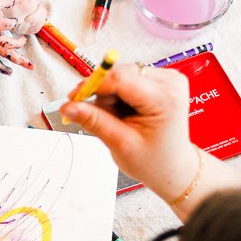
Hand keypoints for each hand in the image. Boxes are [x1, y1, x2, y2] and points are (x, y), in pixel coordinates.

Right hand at [0, 0, 36, 71]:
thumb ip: (8, 1)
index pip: (6, 24)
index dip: (11, 23)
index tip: (14, 21)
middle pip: (8, 44)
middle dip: (19, 43)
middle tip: (24, 39)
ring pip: (6, 55)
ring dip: (20, 61)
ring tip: (32, 66)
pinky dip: (1, 69)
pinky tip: (10, 73)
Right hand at [59, 63, 199, 206]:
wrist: (173, 167)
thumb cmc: (154, 161)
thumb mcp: (120, 144)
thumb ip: (94, 121)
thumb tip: (68, 106)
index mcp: (165, 99)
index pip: (120, 78)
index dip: (92, 85)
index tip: (73, 98)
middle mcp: (170, 83)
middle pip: (121, 73)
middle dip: (103, 93)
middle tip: (101, 118)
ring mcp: (168, 79)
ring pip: (123, 74)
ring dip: (112, 94)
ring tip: (118, 119)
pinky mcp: (162, 80)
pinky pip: (130, 78)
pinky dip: (120, 94)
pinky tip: (126, 111)